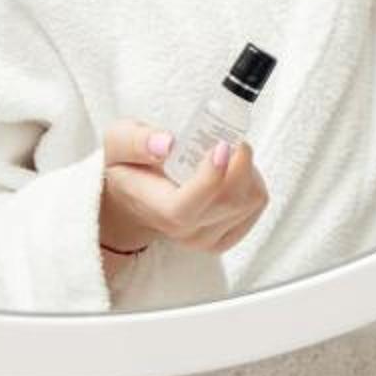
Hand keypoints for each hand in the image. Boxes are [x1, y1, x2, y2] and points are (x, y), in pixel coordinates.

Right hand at [99, 120, 269, 259]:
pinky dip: (252, 181)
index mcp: (154, 208)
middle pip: (228, 202)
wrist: (136, 197)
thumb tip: (166, 144)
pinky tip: (232, 171)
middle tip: (227, 136)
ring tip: (225, 153)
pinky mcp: (226, 237)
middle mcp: (182, 231)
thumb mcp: (118, 142)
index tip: (221, 146)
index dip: (209, 179)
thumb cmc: (129, 165)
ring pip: (249, 201)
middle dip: (239, 161)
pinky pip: (256, 205)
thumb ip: (136, 141)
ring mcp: (206, 239)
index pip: (185, 208)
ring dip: (247, 168)